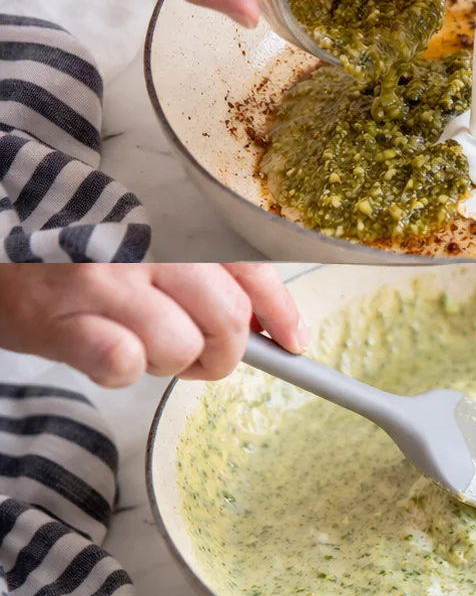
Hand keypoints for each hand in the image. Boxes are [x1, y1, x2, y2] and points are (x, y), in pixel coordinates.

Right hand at [0, 262, 309, 386]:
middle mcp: (140, 246)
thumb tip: (270, 323)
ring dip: (169, 364)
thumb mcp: (145, 248)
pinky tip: (107, 353)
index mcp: (170, 225)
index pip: (247, 268)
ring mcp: (101, 283)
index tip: (294, 342)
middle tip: (196, 354)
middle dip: (222, 352)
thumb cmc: (72, 259)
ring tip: (139, 347)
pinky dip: (124, 370)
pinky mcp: (61, 321)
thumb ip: (204, 274)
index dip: (279, 311)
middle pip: (226, 318)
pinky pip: (124, 363)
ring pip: (181, 347)